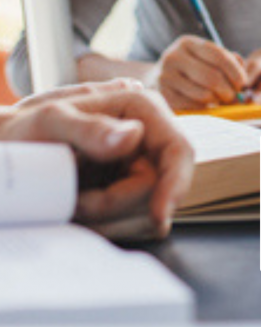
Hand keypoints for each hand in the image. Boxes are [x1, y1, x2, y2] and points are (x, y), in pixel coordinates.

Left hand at [1, 81, 193, 236]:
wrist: (7, 147)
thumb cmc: (26, 127)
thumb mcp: (51, 121)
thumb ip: (90, 128)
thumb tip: (134, 136)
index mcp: (141, 106)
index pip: (179, 149)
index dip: (177, 184)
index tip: (158, 217)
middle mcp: (145, 134)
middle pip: (158, 185)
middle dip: (119, 202)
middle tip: (79, 203)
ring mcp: (136, 160)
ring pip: (143, 204)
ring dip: (108, 213)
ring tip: (72, 200)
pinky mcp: (124, 182)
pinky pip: (130, 213)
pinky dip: (106, 220)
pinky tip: (81, 208)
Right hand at [156, 35, 248, 108]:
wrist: (156, 79)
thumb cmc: (191, 68)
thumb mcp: (206, 57)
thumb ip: (228, 61)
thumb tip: (243, 81)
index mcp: (188, 42)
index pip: (219, 55)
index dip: (235, 72)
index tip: (242, 83)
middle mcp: (173, 56)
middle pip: (212, 77)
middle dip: (229, 90)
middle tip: (233, 97)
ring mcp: (165, 77)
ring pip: (204, 94)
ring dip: (217, 101)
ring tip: (219, 100)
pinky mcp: (162, 96)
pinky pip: (193, 107)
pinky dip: (205, 109)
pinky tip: (205, 105)